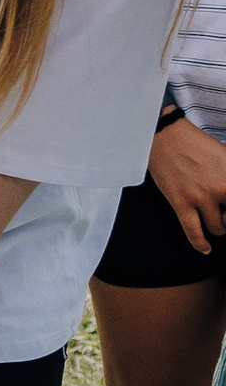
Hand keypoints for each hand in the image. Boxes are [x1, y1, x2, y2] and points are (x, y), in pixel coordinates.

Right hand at [147, 115, 225, 254]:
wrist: (166, 137)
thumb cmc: (196, 145)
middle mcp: (220, 189)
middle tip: (223, 211)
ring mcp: (201, 198)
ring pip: (217, 228)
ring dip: (218, 226)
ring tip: (214, 219)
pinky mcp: (181, 202)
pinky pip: (193, 232)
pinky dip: (200, 244)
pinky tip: (205, 248)